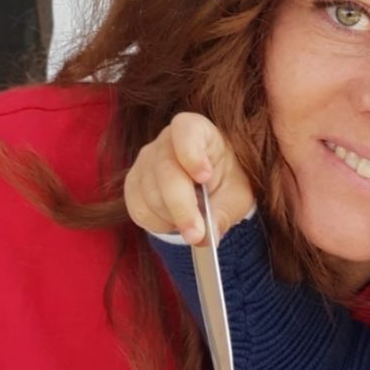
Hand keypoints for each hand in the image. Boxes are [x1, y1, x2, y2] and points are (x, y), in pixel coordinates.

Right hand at [123, 112, 252, 243]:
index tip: (205, 177)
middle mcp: (166, 140)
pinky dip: (157, 224)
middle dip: (181, 206)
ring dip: (172, 218)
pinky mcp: (133, 183)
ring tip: (193, 224)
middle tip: (196, 235)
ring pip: (150, 194)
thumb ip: (223, 214)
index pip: (186, 130)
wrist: (209, 189)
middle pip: (165, 170)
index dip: (191, 153)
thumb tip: (206, 239)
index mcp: (198, 131)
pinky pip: (138, 208)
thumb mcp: (236, 197)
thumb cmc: (227, 183)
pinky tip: (174, 222)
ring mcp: (145, 160)